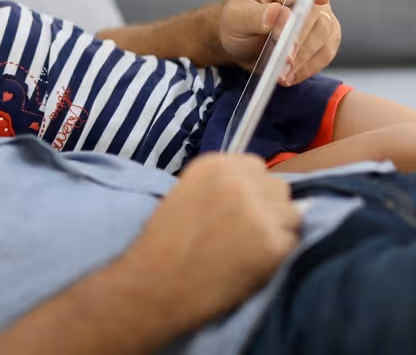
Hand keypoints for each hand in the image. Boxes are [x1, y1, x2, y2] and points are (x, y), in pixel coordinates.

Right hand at [122, 154, 300, 329]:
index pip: (257, 166)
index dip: (251, 190)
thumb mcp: (187, 193)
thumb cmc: (166, 243)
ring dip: (277, 231)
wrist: (156, 285)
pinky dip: (278, 256)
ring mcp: (259, 211)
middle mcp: (239, 181)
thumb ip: (223, 185)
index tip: (237, 209)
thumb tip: (263, 193)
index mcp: (214, 165)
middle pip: (279, 188)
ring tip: (247, 250)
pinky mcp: (274, 244)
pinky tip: (250, 265)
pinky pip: (293, 243)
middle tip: (243, 233)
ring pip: (292, 215)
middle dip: (268, 208)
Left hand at [219, 0, 340, 84]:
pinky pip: (326, 51)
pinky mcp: (324, 36)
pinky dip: (310, 66)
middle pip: (317, 9)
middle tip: (287, 57)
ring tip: (283, 73)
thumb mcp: (235, 16)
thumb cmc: (236, 19)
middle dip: (302, 36)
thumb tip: (280, 16)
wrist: (239, 39)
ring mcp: (319, 13)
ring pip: (325, 32)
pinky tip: (291, 76)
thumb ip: (256, 15)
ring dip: (306, 57)